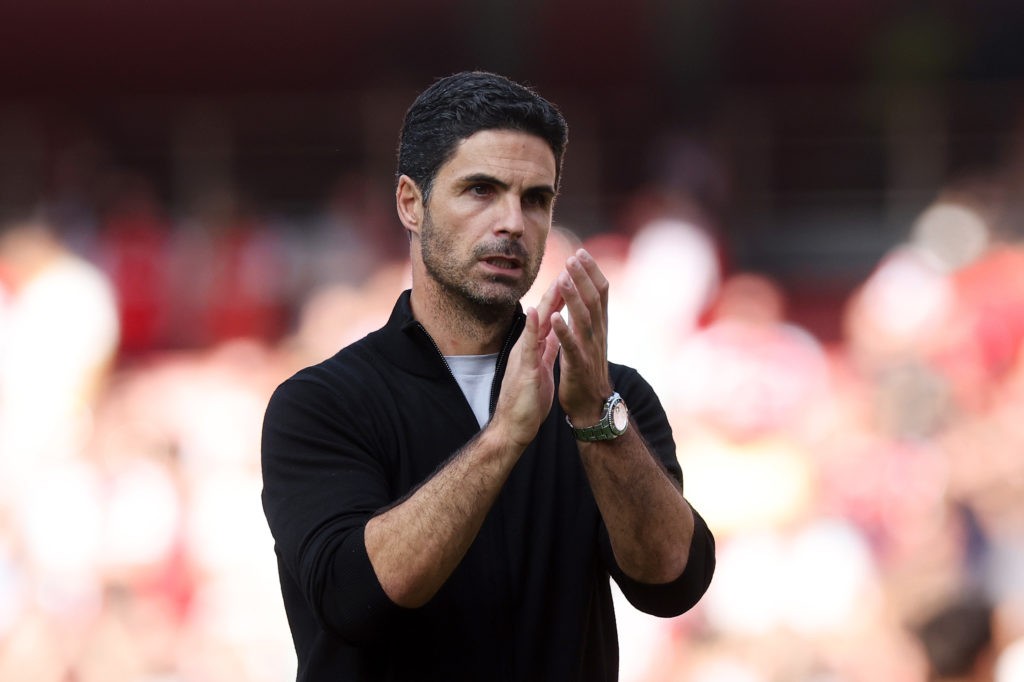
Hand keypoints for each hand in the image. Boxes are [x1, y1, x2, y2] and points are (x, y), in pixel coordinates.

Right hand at [491, 280, 562, 447]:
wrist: (514, 425)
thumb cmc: (528, 398)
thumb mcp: (541, 366)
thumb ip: (545, 348)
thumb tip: (553, 332)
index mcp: (536, 345)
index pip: (552, 314)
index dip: (564, 294)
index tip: (575, 273)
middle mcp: (529, 345)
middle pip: (545, 311)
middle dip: (559, 287)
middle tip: (571, 263)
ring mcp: (525, 355)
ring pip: (537, 322)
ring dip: (548, 299)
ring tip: (560, 277)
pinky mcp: (525, 368)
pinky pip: (529, 345)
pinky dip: (533, 327)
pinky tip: (537, 311)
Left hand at [551, 249, 612, 424]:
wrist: (592, 405)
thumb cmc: (587, 371)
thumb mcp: (589, 340)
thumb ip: (587, 319)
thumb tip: (583, 296)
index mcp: (598, 327)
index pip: (600, 293)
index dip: (591, 272)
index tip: (582, 252)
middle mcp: (597, 335)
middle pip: (594, 300)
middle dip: (584, 277)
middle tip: (575, 256)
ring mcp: (589, 350)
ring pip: (583, 318)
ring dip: (574, 297)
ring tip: (565, 278)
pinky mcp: (577, 365)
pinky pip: (571, 346)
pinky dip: (564, 331)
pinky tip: (555, 318)